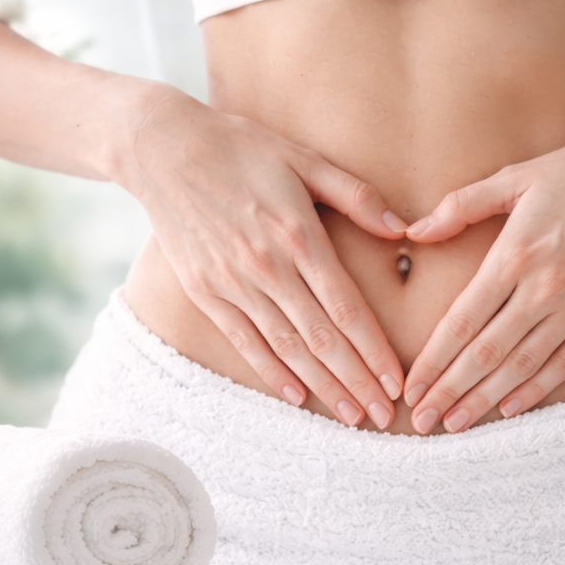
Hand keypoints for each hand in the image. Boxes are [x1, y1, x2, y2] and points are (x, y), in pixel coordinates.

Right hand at [126, 88, 407, 427]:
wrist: (161, 148)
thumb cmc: (241, 148)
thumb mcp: (303, 158)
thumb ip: (356, 195)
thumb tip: (403, 229)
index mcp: (298, 234)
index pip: (346, 307)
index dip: (374, 350)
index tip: (397, 380)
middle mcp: (267, 266)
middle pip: (322, 338)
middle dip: (357, 381)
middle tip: (383, 415)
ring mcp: (233, 283)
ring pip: (287, 348)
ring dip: (322, 387)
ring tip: (350, 417)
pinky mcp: (205, 292)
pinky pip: (245, 342)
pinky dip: (272, 373)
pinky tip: (297, 397)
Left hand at [402, 120, 564, 431]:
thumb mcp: (519, 176)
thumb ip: (463, 204)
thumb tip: (414, 230)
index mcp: (514, 254)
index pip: (462, 321)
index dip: (433, 360)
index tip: (412, 387)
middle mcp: (544, 288)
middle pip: (485, 353)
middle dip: (449, 391)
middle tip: (422, 421)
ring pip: (522, 365)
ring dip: (485, 399)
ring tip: (454, 424)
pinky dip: (537, 388)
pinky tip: (510, 408)